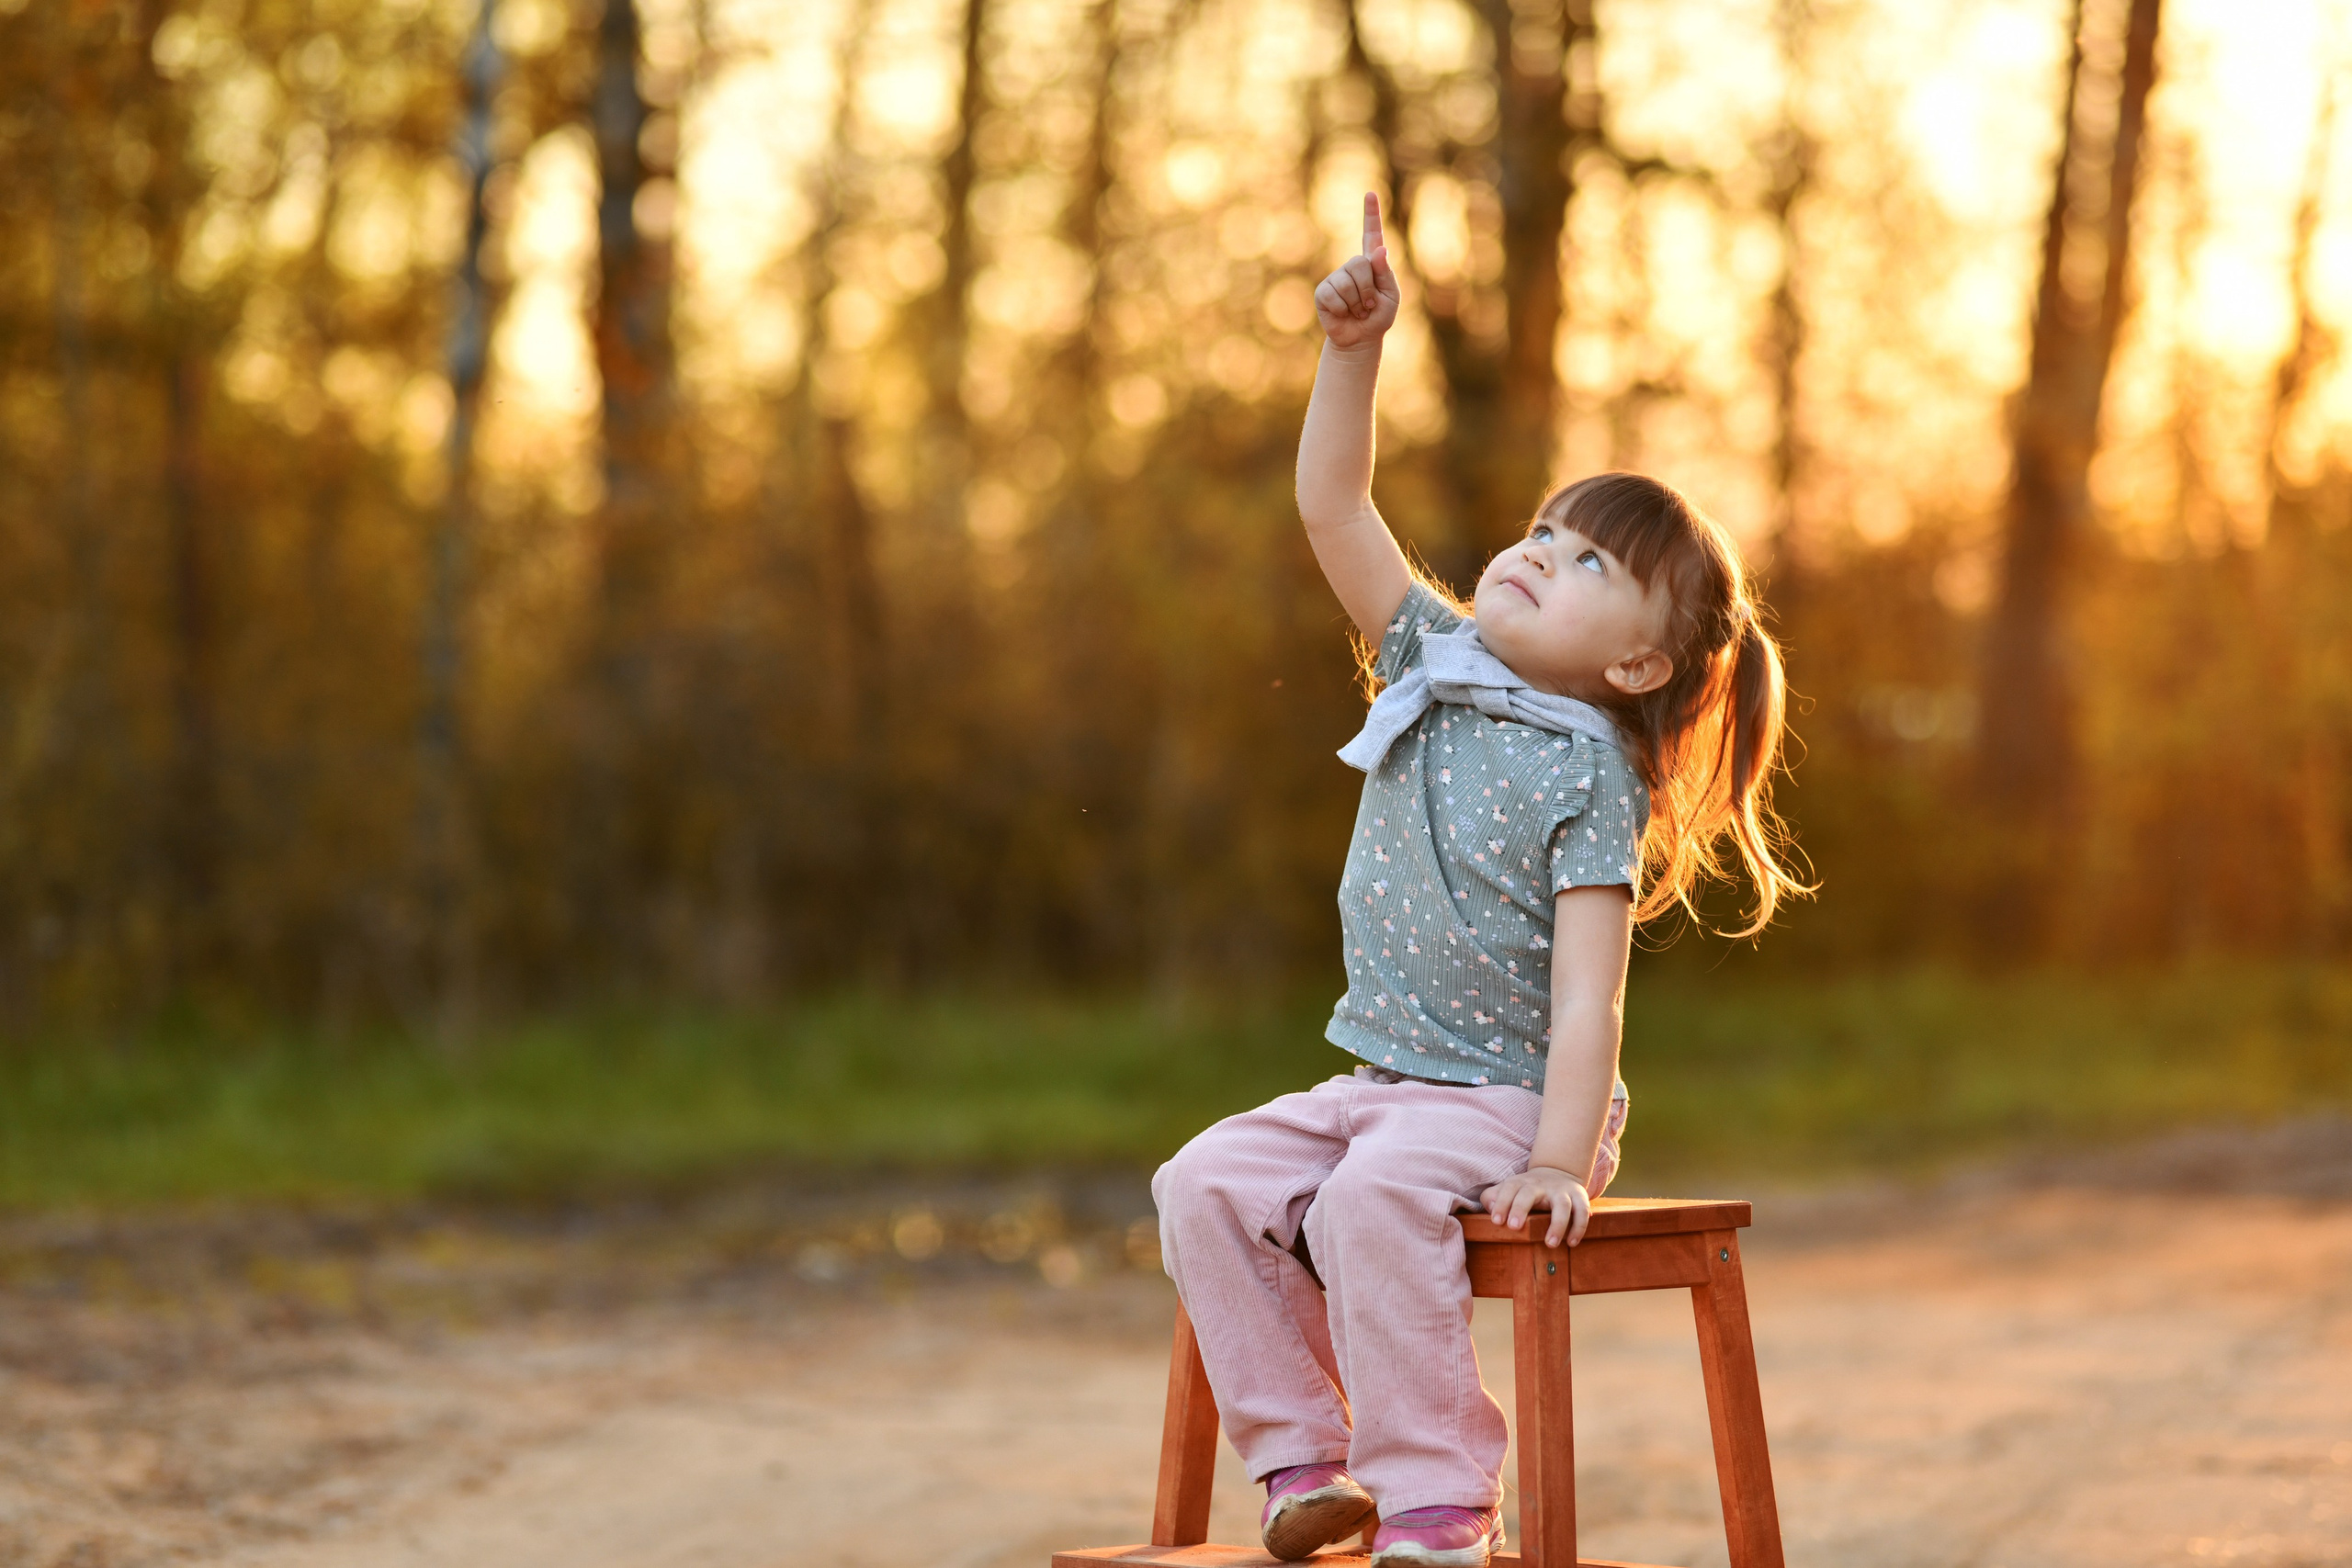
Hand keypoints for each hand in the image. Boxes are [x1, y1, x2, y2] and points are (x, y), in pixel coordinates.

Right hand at [1314, 192, 1401, 351]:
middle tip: (1369, 305)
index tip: (1371, 193)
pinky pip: (1334, 296)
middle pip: (1360, 264)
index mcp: (1371, 264)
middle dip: (1368, 289)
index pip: (1371, 234)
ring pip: (1347, 283)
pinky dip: (1342, 309)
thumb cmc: (1378, 316)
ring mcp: (1335, 278)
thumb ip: (1385, 273)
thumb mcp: (1391, 296)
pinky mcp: (1323, 292)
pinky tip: (1343, 313)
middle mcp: (1352, 266)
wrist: (1359, 339)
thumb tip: (1379, 250)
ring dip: (1357, 303)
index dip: (1371, 214)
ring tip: (1358, 311)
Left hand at [1479, 1166, 1591, 1247]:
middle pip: (1529, 1193)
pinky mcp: (1579, 1197)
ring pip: (1561, 1205)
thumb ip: (1493, 1197)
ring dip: (1557, 1224)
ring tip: (1550, 1244)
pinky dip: (1579, 1227)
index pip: (1509, 1188)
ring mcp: (1561, 1190)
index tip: (1496, 1221)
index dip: (1502, 1203)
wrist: (1557, 1172)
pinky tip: (1571, 1243)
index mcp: (1521, 1183)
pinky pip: (1582, 1211)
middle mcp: (1541, 1184)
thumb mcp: (1509, 1190)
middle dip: (1520, 1208)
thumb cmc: (1526, 1190)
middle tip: (1513, 1227)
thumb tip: (1490, 1208)